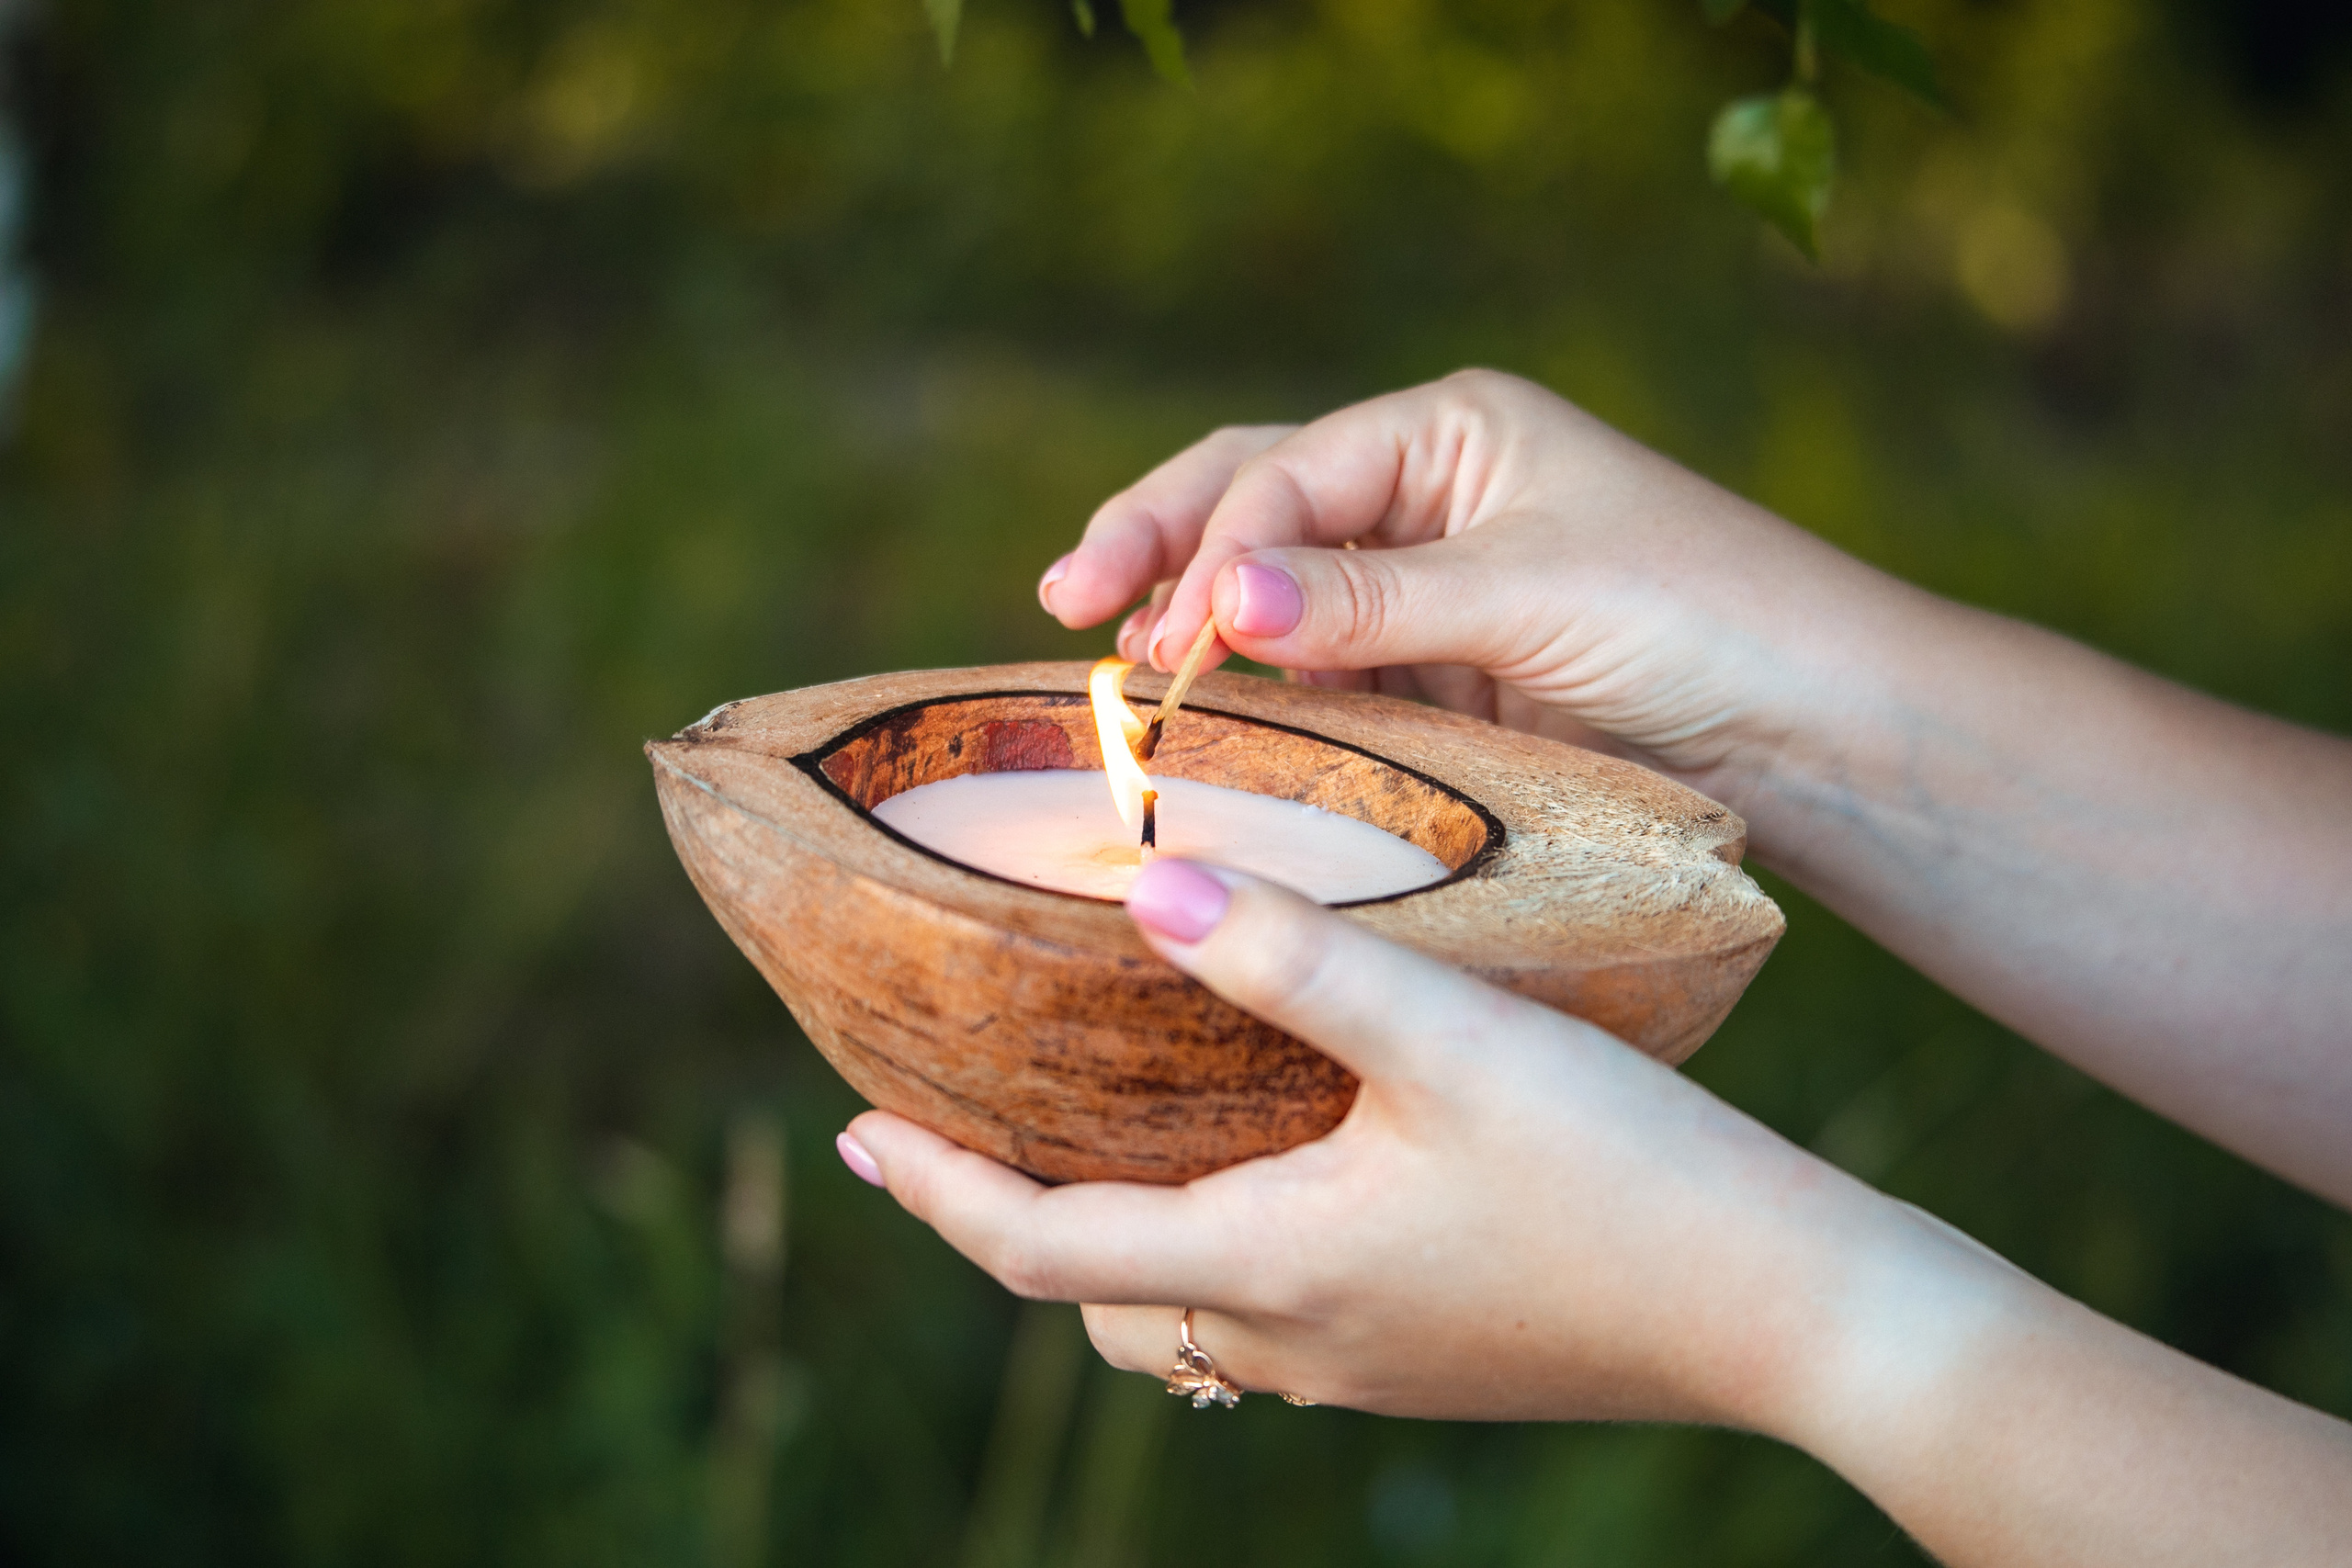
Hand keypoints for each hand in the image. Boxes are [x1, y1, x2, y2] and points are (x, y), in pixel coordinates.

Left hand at [842, 858, 1963, 1426]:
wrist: (1798, 1314)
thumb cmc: (1631, 1174)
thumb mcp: (1454, 1040)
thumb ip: (1295, 956)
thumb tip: (1149, 878)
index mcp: (1274, 1268)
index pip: (1038, 1246)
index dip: (931, 1190)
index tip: (852, 1127)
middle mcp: (1298, 1345)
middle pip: (1096, 1298)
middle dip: (1007, 1220)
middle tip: (959, 1127)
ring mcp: (1368, 1371)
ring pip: (1181, 1315)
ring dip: (1109, 1236)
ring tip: (1087, 1134)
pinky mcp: (1433, 1361)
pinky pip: (1267, 1316)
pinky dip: (1205, 1247)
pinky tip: (1254, 1168)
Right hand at [1034, 370, 1916, 808]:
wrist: (1812, 729)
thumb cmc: (1701, 617)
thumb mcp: (1527, 591)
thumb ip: (1368, 599)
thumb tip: (1217, 601)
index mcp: (1450, 433)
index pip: (1287, 474)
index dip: (1214, 550)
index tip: (1173, 638)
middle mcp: (1426, 498)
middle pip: (1252, 502)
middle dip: (1156, 546)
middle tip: (1064, 605)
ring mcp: (1423, 592)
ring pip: (1272, 596)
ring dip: (1194, 626)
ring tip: (1117, 671)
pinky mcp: (1436, 680)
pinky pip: (1320, 679)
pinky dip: (1257, 698)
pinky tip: (1206, 722)